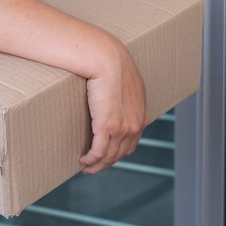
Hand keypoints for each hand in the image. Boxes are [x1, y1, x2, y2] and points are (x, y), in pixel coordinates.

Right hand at [79, 44, 148, 173]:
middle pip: (120, 153)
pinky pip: (99, 152)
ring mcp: (123, 128)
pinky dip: (91, 160)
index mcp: (141, 114)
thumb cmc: (112, 64)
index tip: (106, 155)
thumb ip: (124, 93)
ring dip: (97, 165)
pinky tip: (83, 160)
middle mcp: (135, 124)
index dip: (117, 152)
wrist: (107, 58)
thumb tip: (113, 95)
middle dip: (106, 163)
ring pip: (109, 156)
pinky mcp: (107, 127)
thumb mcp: (126, 81)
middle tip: (94, 166)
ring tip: (86, 166)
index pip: (131, 142)